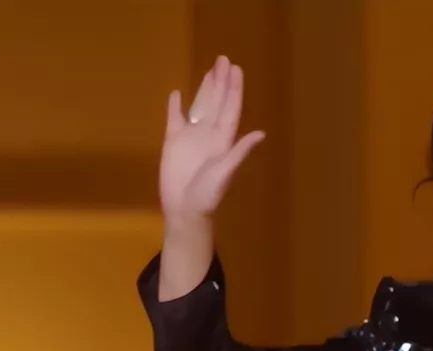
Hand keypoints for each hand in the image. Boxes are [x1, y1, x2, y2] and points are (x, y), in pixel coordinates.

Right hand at [160, 55, 265, 220]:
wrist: (185, 209)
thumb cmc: (208, 194)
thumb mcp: (225, 172)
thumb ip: (239, 152)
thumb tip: (259, 134)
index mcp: (224, 140)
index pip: (231, 108)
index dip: (234, 89)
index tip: (235, 68)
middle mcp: (210, 134)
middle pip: (217, 102)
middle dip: (221, 81)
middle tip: (224, 59)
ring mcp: (191, 137)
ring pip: (200, 106)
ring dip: (205, 88)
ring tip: (210, 70)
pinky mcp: (173, 141)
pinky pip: (174, 118)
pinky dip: (175, 106)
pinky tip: (177, 93)